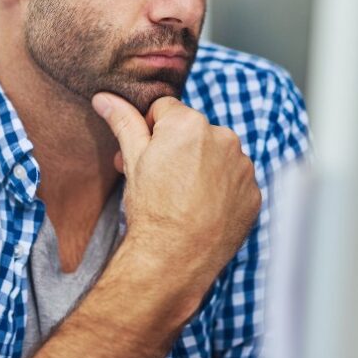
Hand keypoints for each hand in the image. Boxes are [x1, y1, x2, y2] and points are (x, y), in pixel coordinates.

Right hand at [91, 93, 260, 305]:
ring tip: (182, 195)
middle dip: (177, 148)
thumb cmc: (151, 208)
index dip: (151, 131)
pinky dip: (221, 189)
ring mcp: (242, 166)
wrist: (175, 258)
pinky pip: (235, 180)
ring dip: (201, 166)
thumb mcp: (132, 160)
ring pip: (217, 155)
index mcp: (190, 123)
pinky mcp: (253, 192)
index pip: (166, 110)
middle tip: (159, 178)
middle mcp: (223, 137)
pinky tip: (202, 207)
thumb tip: (104, 98)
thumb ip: (123, 122)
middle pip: (194, 132)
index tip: (147, 155)